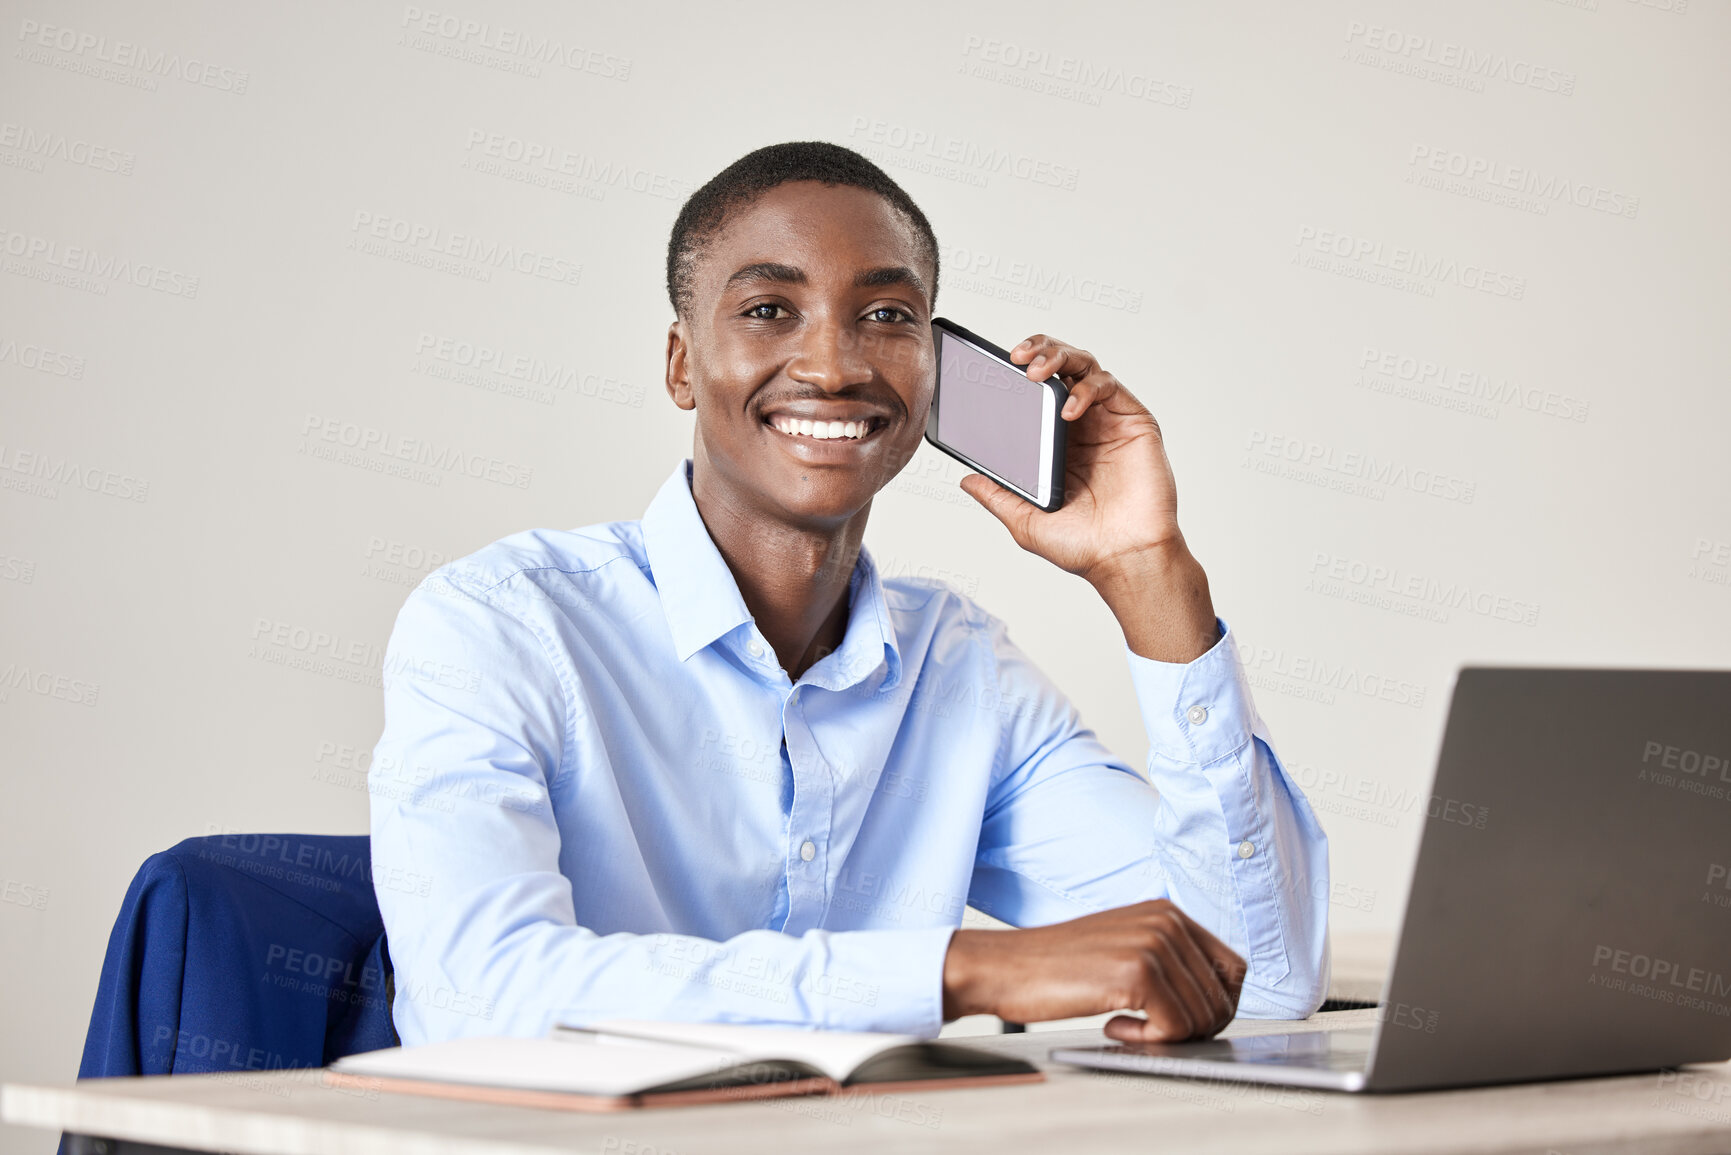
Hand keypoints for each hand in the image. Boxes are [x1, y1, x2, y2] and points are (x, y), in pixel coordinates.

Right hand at [941, 900, 1247, 1042]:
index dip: (1218, 1005)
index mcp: (1167, 912)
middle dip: (1193, 1028)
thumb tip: (1214, 1003)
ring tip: (1123, 1023)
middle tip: (1149, 1029)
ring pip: (1202, 1018)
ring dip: (1166, 1035)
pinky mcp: (1137, 973)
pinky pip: (1175, 1028)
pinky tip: (1113, 1026)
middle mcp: (1166, 921)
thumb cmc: (1056, 966)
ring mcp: (1154, 944)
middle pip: (1222, 998)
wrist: (1004, 967)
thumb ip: (1168, 962)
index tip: (1188, 1022)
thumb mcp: (1122, 947)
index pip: (1232, 969)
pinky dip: (1148, 1041)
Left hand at [958, 334, 1217, 661]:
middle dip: (1039, 350)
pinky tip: (1068, 409)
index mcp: (1056, 444)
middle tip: (1016, 356)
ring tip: (1035, 371)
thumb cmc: (1083, 546)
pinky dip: (1086, 389)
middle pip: (1061, 369)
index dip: (1017, 372)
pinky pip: (1109, 387)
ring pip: (1084, 367)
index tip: (994, 366)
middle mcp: (1082, 427)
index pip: (1035, 393)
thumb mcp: (1025, 521)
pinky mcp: (1134, 422)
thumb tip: (965, 479)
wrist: (1124, 560)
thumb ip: (997, 495)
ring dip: (1059, 358)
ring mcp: (1108, 422)